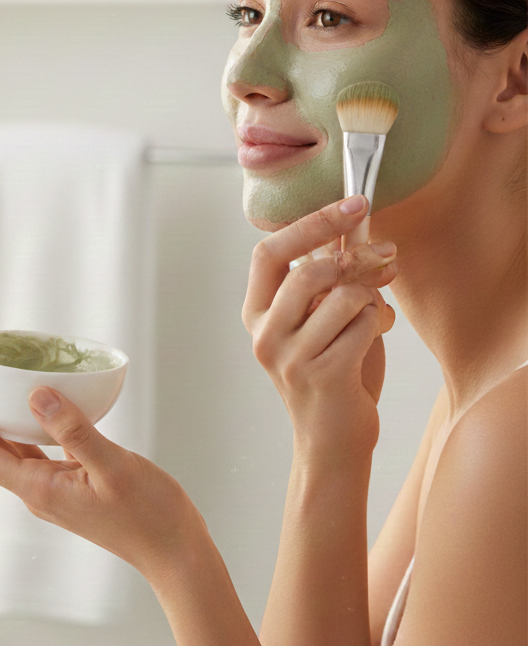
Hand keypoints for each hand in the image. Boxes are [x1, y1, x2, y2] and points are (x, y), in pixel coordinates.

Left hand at [0, 370, 197, 578]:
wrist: (173, 550)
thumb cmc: (149, 516)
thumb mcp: (115, 467)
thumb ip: (75, 431)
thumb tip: (35, 395)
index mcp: (37, 489)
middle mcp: (36, 490)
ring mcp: (52, 488)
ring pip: (8, 449)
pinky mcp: (70, 483)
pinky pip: (36, 450)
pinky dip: (26, 425)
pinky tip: (36, 403)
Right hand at [242, 195, 397, 462]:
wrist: (332, 441)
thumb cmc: (332, 373)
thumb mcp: (321, 320)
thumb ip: (329, 280)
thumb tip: (354, 229)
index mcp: (257, 313)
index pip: (269, 252)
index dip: (312, 223)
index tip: (354, 205)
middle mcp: (264, 333)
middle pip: (308, 271)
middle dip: (357, 257)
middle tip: (387, 255)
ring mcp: (288, 357)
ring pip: (343, 297)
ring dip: (372, 300)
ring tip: (375, 315)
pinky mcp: (320, 375)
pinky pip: (362, 325)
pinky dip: (379, 324)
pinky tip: (375, 336)